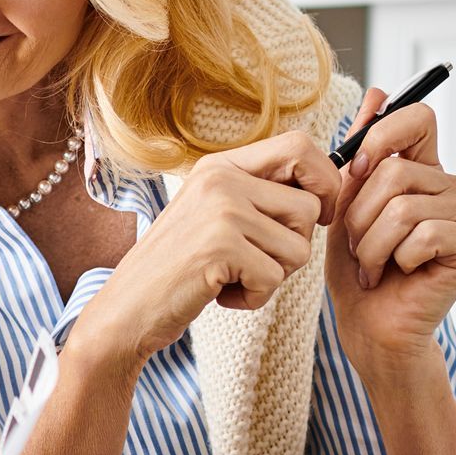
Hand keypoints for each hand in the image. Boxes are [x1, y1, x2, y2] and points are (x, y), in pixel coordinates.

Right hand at [74, 129, 338, 376]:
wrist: (127, 308)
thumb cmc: (178, 269)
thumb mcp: (214, 215)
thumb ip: (259, 195)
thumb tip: (328, 187)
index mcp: (221, 165)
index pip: (300, 146)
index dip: (325, 181)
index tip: (319, 214)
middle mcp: (221, 179)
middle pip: (309, 205)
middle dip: (296, 244)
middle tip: (258, 261)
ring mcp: (221, 210)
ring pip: (298, 247)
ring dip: (273, 276)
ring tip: (232, 278)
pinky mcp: (222, 247)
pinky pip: (274, 278)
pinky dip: (254, 298)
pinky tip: (219, 294)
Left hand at [326, 88, 455, 381]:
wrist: (371, 327)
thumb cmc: (358, 270)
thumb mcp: (346, 204)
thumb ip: (361, 153)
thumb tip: (377, 93)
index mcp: (424, 170)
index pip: (417, 117)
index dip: (381, 135)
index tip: (357, 169)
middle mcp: (452, 186)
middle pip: (396, 171)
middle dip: (360, 216)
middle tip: (361, 247)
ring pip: (403, 206)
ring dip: (372, 244)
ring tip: (374, 265)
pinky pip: (422, 233)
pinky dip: (395, 259)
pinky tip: (398, 274)